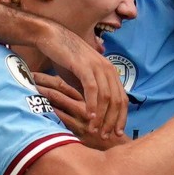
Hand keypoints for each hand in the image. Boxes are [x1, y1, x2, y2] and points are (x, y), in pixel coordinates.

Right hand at [28, 19, 127, 139]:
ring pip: (106, 97)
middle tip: (105, 136)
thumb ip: (90, 93)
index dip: (121, 117)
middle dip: (112, 121)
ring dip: (101, 117)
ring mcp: (98, 67)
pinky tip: (89, 116)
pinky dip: (92, 104)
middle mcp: (108, 70)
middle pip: (117, 101)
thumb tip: (95, 112)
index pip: (122, 99)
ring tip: (95, 130)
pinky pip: (92, 89)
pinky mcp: (85, 66)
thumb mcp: (81, 79)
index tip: (116, 132)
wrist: (51, 38)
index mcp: (111, 73)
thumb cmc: (66, 59)